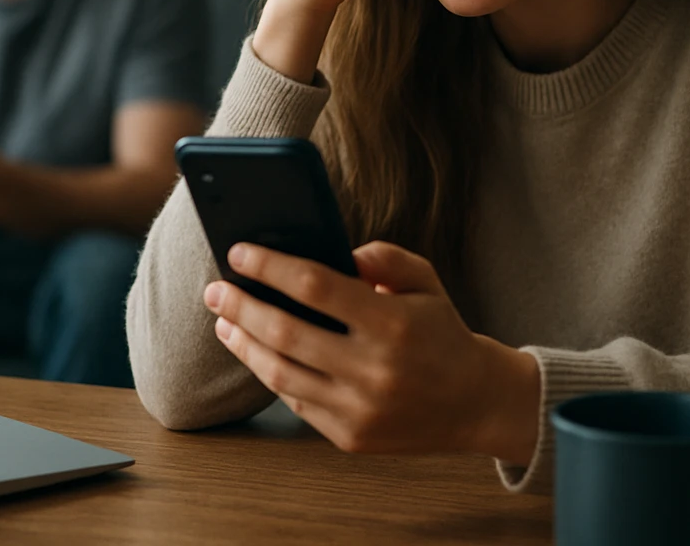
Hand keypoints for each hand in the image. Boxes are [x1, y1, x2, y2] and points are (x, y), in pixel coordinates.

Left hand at [203, 241, 541, 463]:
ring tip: (225, 321)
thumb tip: (330, 253)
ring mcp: (359, 409)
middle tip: (215, 289)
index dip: (270, 267)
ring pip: (280, 373)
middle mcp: (374, 369)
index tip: (239, 252)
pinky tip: (256, 352)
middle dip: (241, 306)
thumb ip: (381, 256)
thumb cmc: (441, 331)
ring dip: (244, 344)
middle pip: (286, 331)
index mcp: (393, 322)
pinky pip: (296, 401)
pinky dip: (271, 373)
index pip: (315, 286)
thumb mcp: (424, 280)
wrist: (474, 402)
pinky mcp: (349, 438)